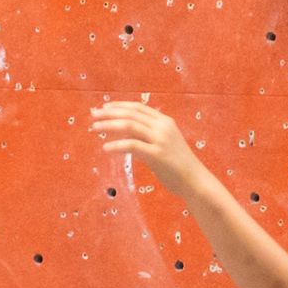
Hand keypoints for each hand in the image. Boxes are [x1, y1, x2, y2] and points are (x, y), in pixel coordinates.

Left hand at [88, 98, 204, 194]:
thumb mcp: (164, 144)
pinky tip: (105, 148)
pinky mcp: (157, 154)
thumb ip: (147, 137)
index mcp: (165, 122)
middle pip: (131, 114)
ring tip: (95, 128)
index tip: (104, 107)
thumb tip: (126, 136)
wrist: (195, 181)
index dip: (120, 106)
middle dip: (110, 113)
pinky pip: (132, 145)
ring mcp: (161, 139)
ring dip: (109, 125)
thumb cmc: (177, 165)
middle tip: (93, 115)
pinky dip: (116, 145)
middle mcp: (163, 127)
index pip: (138, 107)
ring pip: (130, 126)